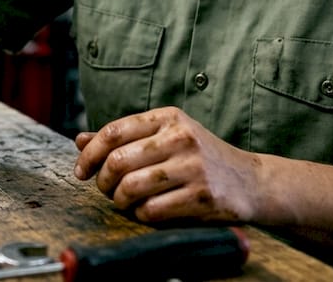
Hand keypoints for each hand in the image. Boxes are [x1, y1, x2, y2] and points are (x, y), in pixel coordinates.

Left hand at [73, 106, 262, 223]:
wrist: (251, 181)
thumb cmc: (200, 158)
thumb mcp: (165, 137)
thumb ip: (124, 138)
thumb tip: (80, 140)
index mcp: (168, 118)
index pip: (113, 131)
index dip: (89, 154)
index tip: (81, 171)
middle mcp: (180, 137)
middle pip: (118, 161)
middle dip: (103, 181)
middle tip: (107, 190)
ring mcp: (193, 167)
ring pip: (131, 187)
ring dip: (120, 200)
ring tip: (124, 202)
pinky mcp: (202, 196)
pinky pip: (152, 210)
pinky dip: (141, 215)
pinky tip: (147, 212)